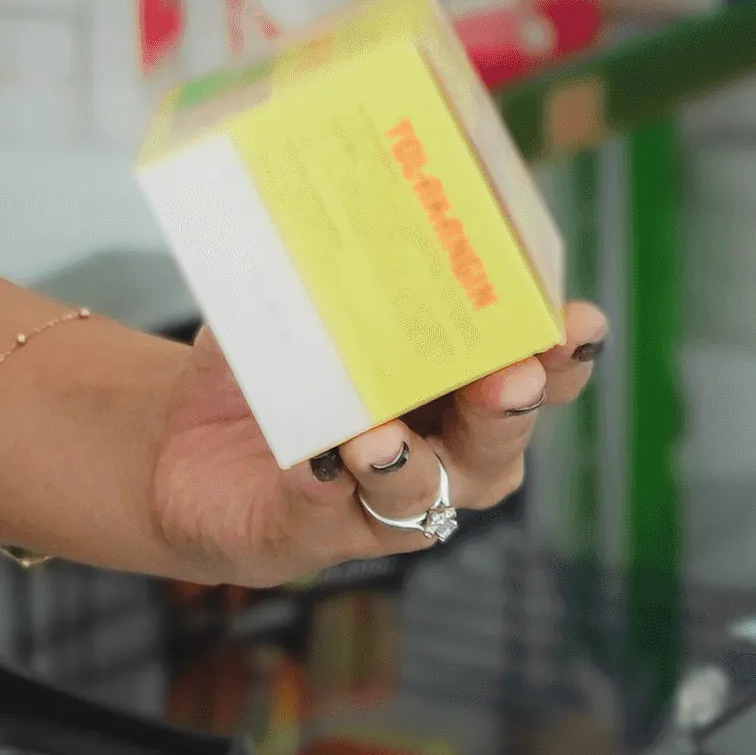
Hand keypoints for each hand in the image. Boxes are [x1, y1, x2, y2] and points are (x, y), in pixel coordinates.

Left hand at [143, 302, 609, 584]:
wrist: (177, 444)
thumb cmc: (265, 370)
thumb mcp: (292, 308)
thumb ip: (322, 277)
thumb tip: (331, 221)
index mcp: (455, 389)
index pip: (531, 372)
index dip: (561, 354)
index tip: (578, 322)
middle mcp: (441, 451)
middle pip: (497, 439)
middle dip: (508, 407)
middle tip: (509, 377)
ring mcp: (383, 499)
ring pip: (421, 491)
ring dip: (408, 461)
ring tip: (381, 436)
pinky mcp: (315, 533)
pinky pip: (327, 513)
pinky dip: (322, 487)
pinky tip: (313, 464)